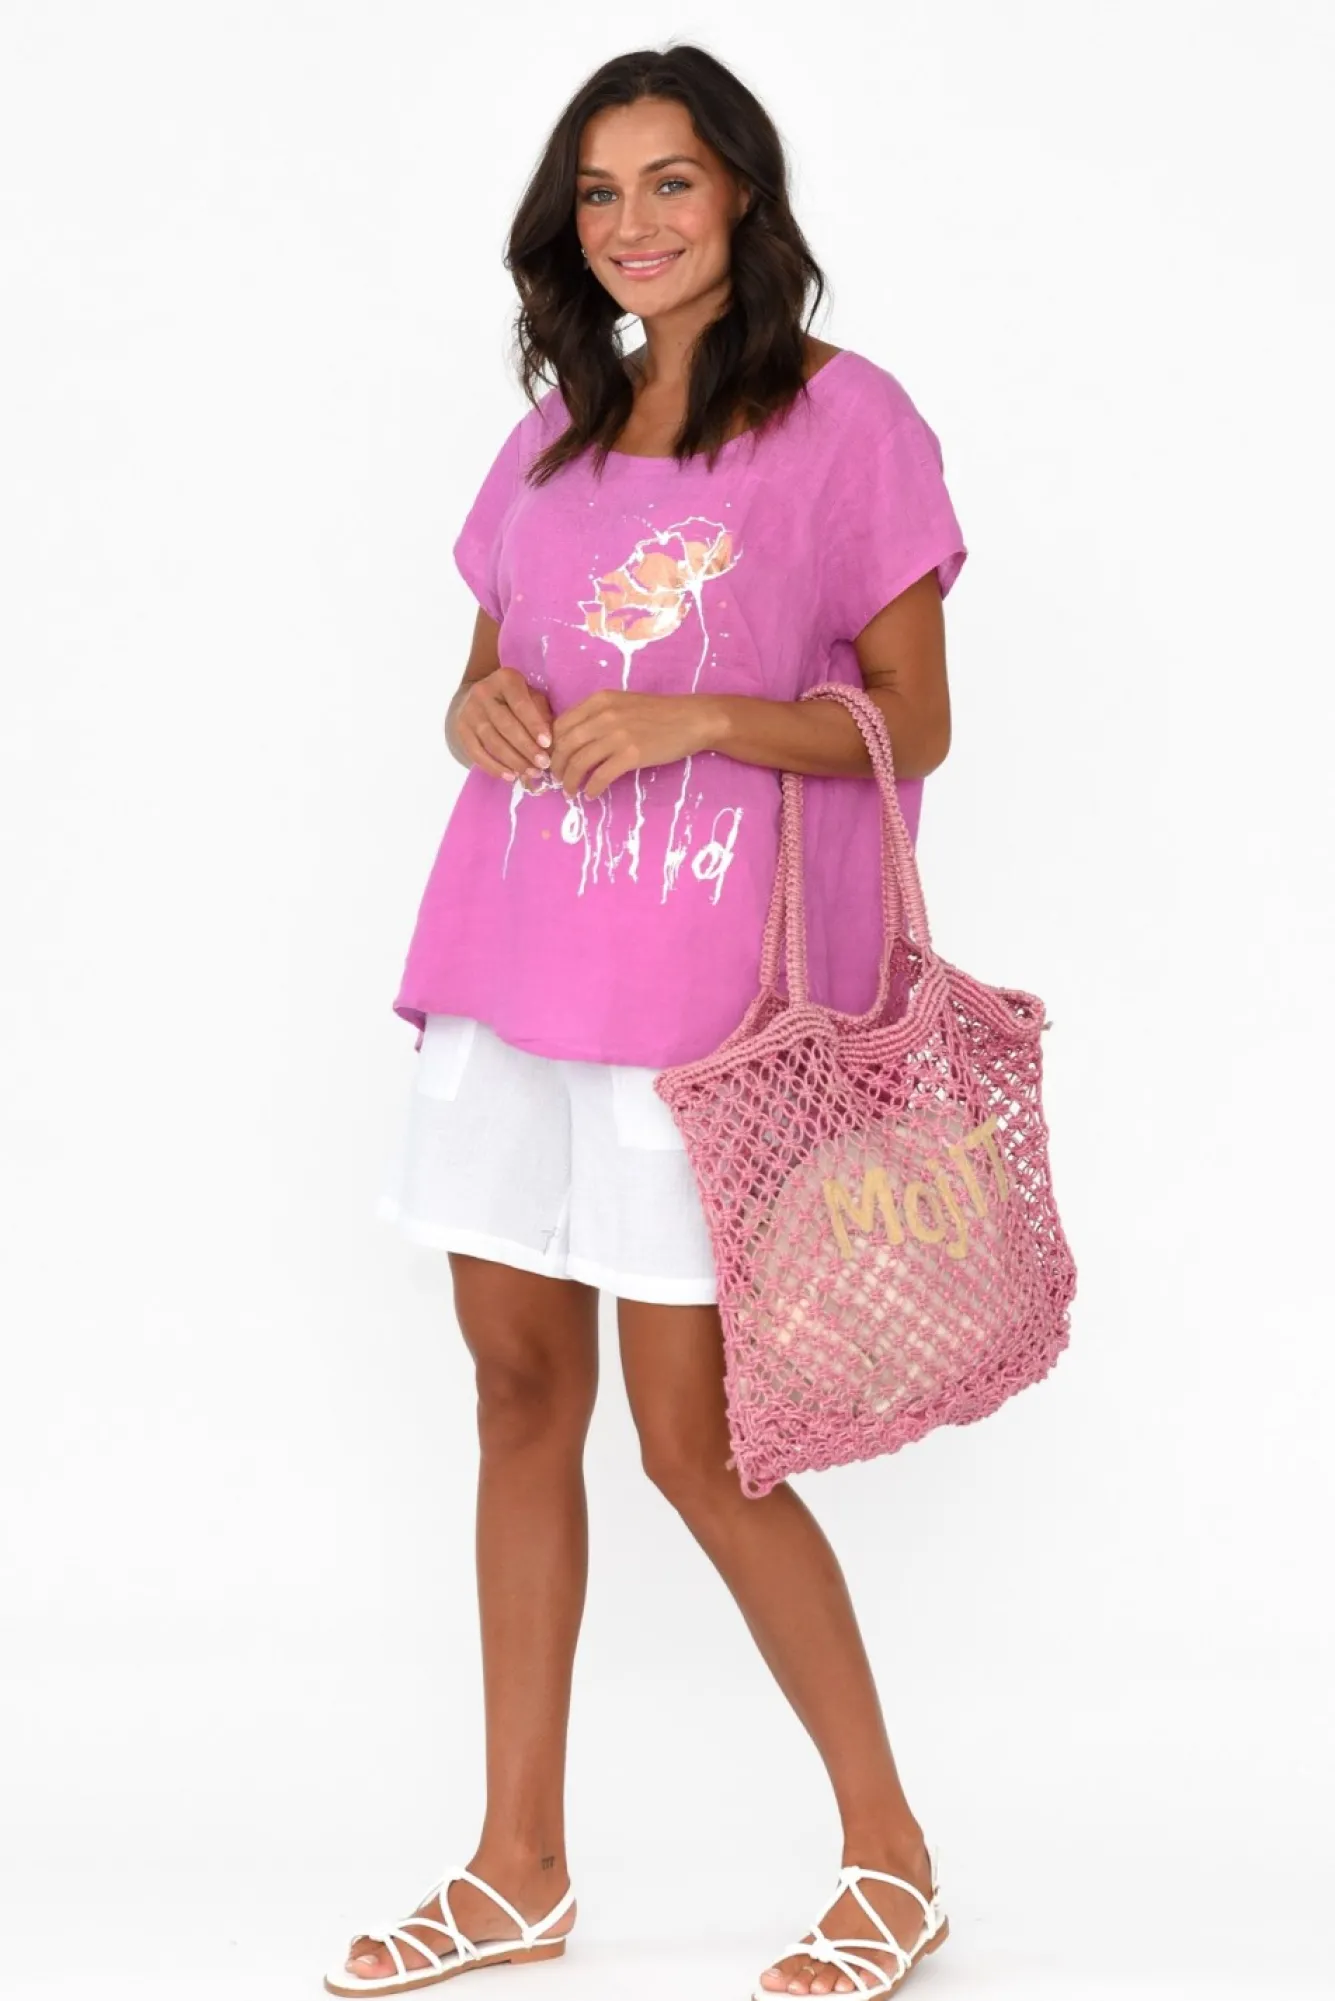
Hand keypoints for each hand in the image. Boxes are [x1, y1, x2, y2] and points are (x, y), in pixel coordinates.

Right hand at [453, 667, 554, 787]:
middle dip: (526, 748)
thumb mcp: (532, 697)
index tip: (547, 743)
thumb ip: (541, 714)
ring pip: (493, 742)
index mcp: (505, 679)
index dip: (534, 724)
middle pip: (506, 725)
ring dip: (514, 761)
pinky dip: (494, 767)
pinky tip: (510, 776)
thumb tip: (550, 744)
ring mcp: (469, 711)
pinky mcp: (461, 729)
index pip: (520, 703)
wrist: (479, 699)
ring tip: (531, 773)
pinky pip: (477, 753)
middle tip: (543, 765)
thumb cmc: (515, 700)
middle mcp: (483, 692)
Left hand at [549, 691, 717, 799]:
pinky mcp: (631, 755)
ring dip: (570, 781)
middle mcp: (604, 715)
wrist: (692, 719)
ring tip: (570, 791)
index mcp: (599, 700)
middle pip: (565, 745)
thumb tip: (575, 739)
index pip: (561, 724)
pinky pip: (600, 776)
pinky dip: (591, 788)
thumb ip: (598, 716)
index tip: (553, 759)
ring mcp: (617, 735)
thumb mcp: (623, 704)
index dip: (552, 746)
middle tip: (557, 779)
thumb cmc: (659, 713)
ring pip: (579, 762)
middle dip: (556, 766)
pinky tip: (590, 794)